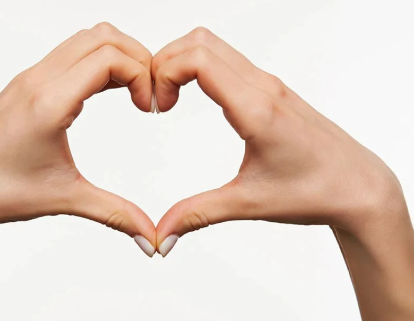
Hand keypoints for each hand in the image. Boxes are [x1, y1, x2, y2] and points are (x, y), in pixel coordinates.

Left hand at [0, 22, 156, 256]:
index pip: (108, 58)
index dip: (141, 75)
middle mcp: (38, 80)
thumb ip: (115, 213)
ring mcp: (31, 77)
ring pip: (86, 38)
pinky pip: (71, 52)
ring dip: (118, 56)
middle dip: (137, 59)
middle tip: (147, 94)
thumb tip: (151, 236)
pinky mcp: (28, 82)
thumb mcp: (66, 199)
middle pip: (102, 37)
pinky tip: (107, 90)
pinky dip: (99, 61)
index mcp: (48, 103)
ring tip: (131, 91)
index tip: (148, 107)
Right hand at [152, 27, 407, 254]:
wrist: (359, 186)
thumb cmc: (314, 191)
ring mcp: (270, 85)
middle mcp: (264, 87)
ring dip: (182, 62)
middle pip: (200, 41)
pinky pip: (229, 60)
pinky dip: (200, 68)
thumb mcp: (248, 203)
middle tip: (157, 100)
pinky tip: (194, 97)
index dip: (165, 73)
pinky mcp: (272, 90)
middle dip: (166, 62)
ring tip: (170, 98)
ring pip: (214, 46)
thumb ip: (198, 215)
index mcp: (256, 110)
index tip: (158, 107)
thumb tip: (161, 236)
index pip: (199, 60)